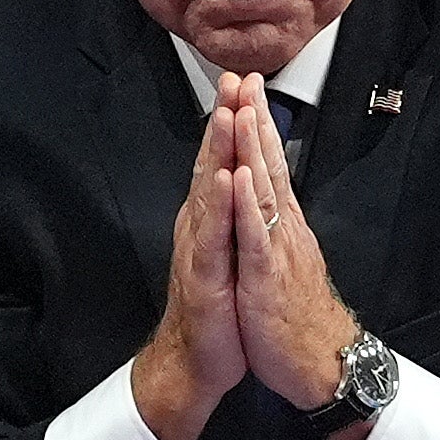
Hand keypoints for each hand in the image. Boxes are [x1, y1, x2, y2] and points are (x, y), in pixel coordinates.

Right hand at [128, 114, 246, 439]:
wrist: (196, 361)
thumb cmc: (216, 310)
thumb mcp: (229, 254)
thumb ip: (230, 217)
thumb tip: (239, 182)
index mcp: (210, 218)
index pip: (222, 161)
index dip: (231, 122)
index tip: (243, 83)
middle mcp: (200, 225)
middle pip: (213, 162)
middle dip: (224, 119)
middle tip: (233, 78)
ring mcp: (199, 248)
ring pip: (209, 189)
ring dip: (218, 150)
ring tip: (227, 113)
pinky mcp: (203, 275)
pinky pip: (212, 234)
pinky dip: (219, 204)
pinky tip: (225, 179)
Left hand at [217, 93, 361, 419]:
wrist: (320, 362)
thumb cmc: (298, 315)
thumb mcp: (283, 261)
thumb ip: (274, 227)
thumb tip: (265, 197)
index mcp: (282, 225)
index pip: (267, 165)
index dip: (255, 126)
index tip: (245, 89)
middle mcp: (284, 228)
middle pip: (267, 165)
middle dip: (253, 120)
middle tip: (244, 79)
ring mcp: (278, 250)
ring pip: (264, 190)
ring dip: (251, 150)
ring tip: (241, 111)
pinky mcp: (270, 278)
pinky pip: (258, 237)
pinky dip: (249, 207)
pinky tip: (241, 180)